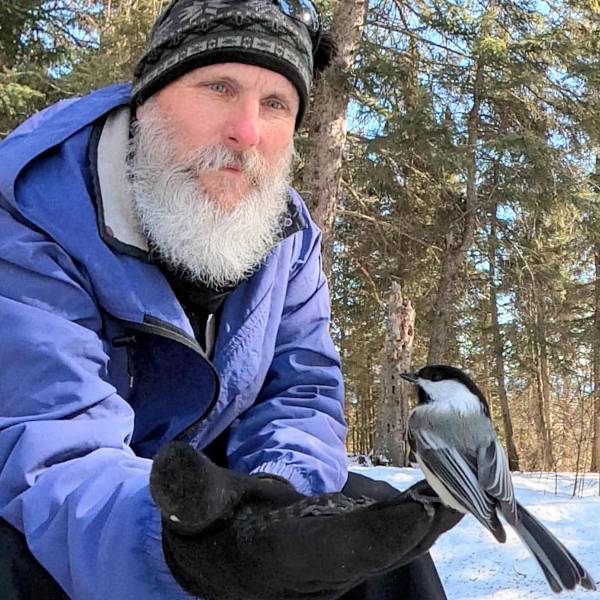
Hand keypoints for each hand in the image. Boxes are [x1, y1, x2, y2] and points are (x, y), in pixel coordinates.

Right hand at [150, 442, 461, 599]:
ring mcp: (343, 565)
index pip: (336, 550)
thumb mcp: (193, 504)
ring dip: (434, 514)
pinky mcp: (353, 553)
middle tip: (470, 479)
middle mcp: (321, 571)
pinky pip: (397, 536)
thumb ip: (188, 488)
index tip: (421, 511)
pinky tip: (446, 489)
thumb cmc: (209, 526)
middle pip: (383, 549)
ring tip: (475, 475)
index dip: (378, 534)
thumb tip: (171, 464)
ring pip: (398, 544)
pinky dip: (423, 513)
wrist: (219, 559)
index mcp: (282, 557)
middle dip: (426, 518)